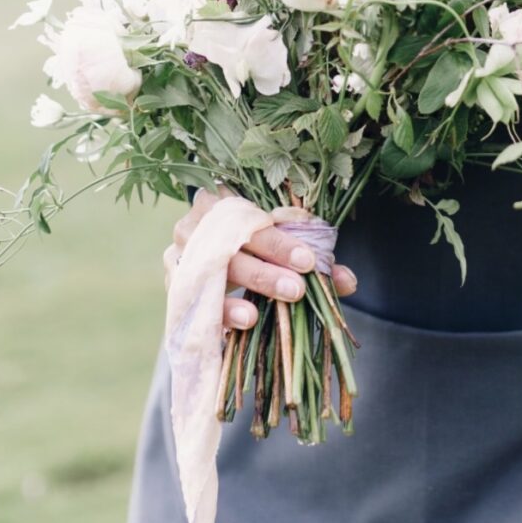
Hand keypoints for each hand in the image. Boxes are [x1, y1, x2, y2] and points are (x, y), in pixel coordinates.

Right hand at [169, 187, 357, 330]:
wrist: (210, 248)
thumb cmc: (254, 240)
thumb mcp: (281, 241)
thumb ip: (313, 258)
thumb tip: (347, 282)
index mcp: (224, 200)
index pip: (254, 219)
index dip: (281, 241)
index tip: (309, 261)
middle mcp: (195, 224)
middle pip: (230, 248)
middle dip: (264, 272)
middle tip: (294, 290)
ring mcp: (178, 255)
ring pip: (208, 275)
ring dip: (231, 298)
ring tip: (256, 315)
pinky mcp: (174, 285)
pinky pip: (192, 301)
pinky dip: (217, 314)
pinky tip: (238, 323)